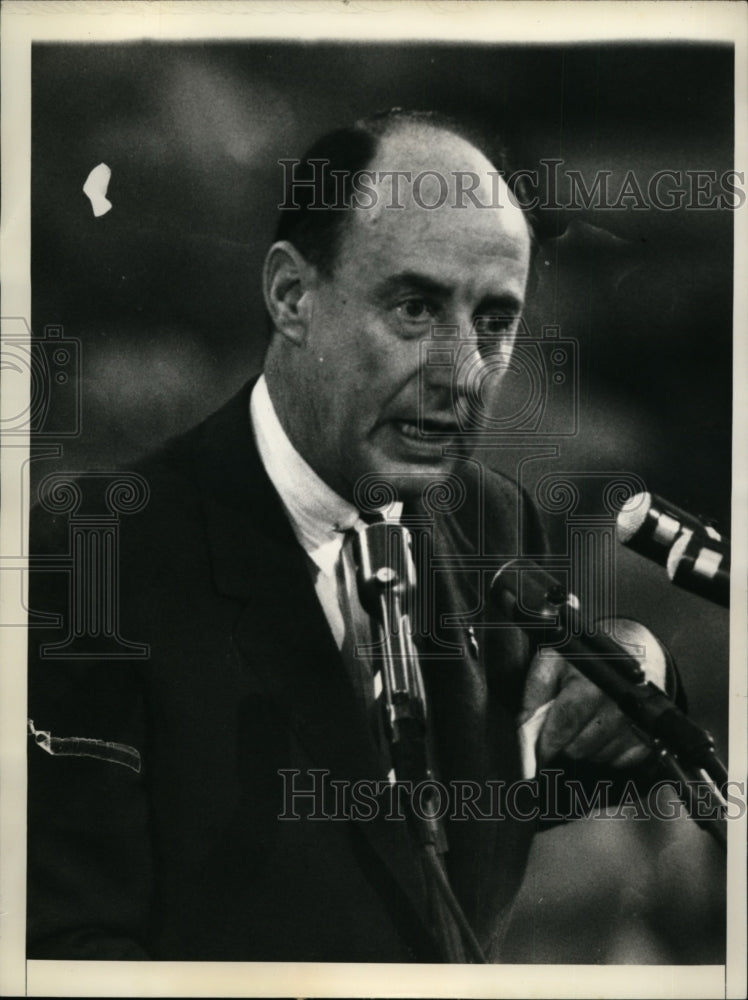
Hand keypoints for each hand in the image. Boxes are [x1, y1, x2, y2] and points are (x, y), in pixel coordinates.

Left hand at [518, 647, 651, 768]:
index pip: (562, 730)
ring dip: (585, 747)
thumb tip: (522, 726)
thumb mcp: (553, 660)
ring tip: (586, 721)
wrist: (634, 647)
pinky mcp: (649, 739)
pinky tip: (604, 729)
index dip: (545, 746)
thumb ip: (534, 691)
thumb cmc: (587, 655)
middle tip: (563, 725)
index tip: (536, 754)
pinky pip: (618, 762)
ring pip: (597, 758)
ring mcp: (637, 726)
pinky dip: (607, 752)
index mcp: (590, 689)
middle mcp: (618, 709)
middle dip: (564, 743)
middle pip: (577, 749)